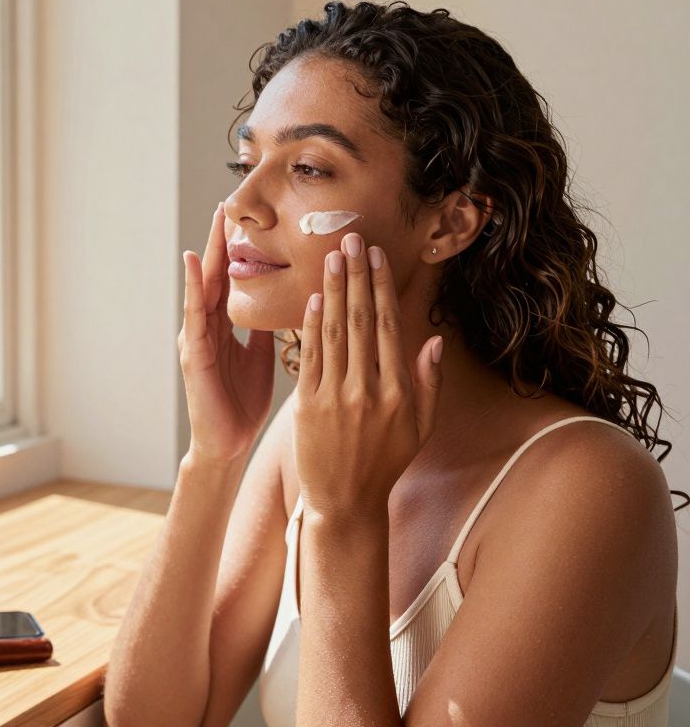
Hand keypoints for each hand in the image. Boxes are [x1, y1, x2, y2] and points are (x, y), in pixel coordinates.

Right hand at [179, 202, 277, 466]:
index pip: (231, 280)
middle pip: (214, 274)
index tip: (245, 219)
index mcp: (225, 328)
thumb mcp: (261, 359)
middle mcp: (207, 327)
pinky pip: (195, 314)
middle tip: (227, 203)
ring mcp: (197, 338)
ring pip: (203, 286)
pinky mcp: (194, 352)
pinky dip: (193, 287)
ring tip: (213, 221)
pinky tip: (194, 263)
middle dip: (219, 240)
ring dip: (207, 252)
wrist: (226, 444)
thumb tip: (287, 303)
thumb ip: (265, 331)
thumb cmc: (241, 405)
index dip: (236, 250)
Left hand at [294, 232, 442, 520]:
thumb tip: (432, 339)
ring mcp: (335, 396)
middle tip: (348, 239)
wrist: (345, 501)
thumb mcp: (420, 426)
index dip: (379, 286)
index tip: (374, 256)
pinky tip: (311, 299)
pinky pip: (310, 357)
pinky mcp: (307, 405)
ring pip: (333, 332)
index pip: (387, 325)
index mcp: (398, 391)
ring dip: (330, 290)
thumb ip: (428, 383)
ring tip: (329, 258)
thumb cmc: (385, 462)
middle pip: (360, 320)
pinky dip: (310, 325)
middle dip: (354, 275)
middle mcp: (368, 389)